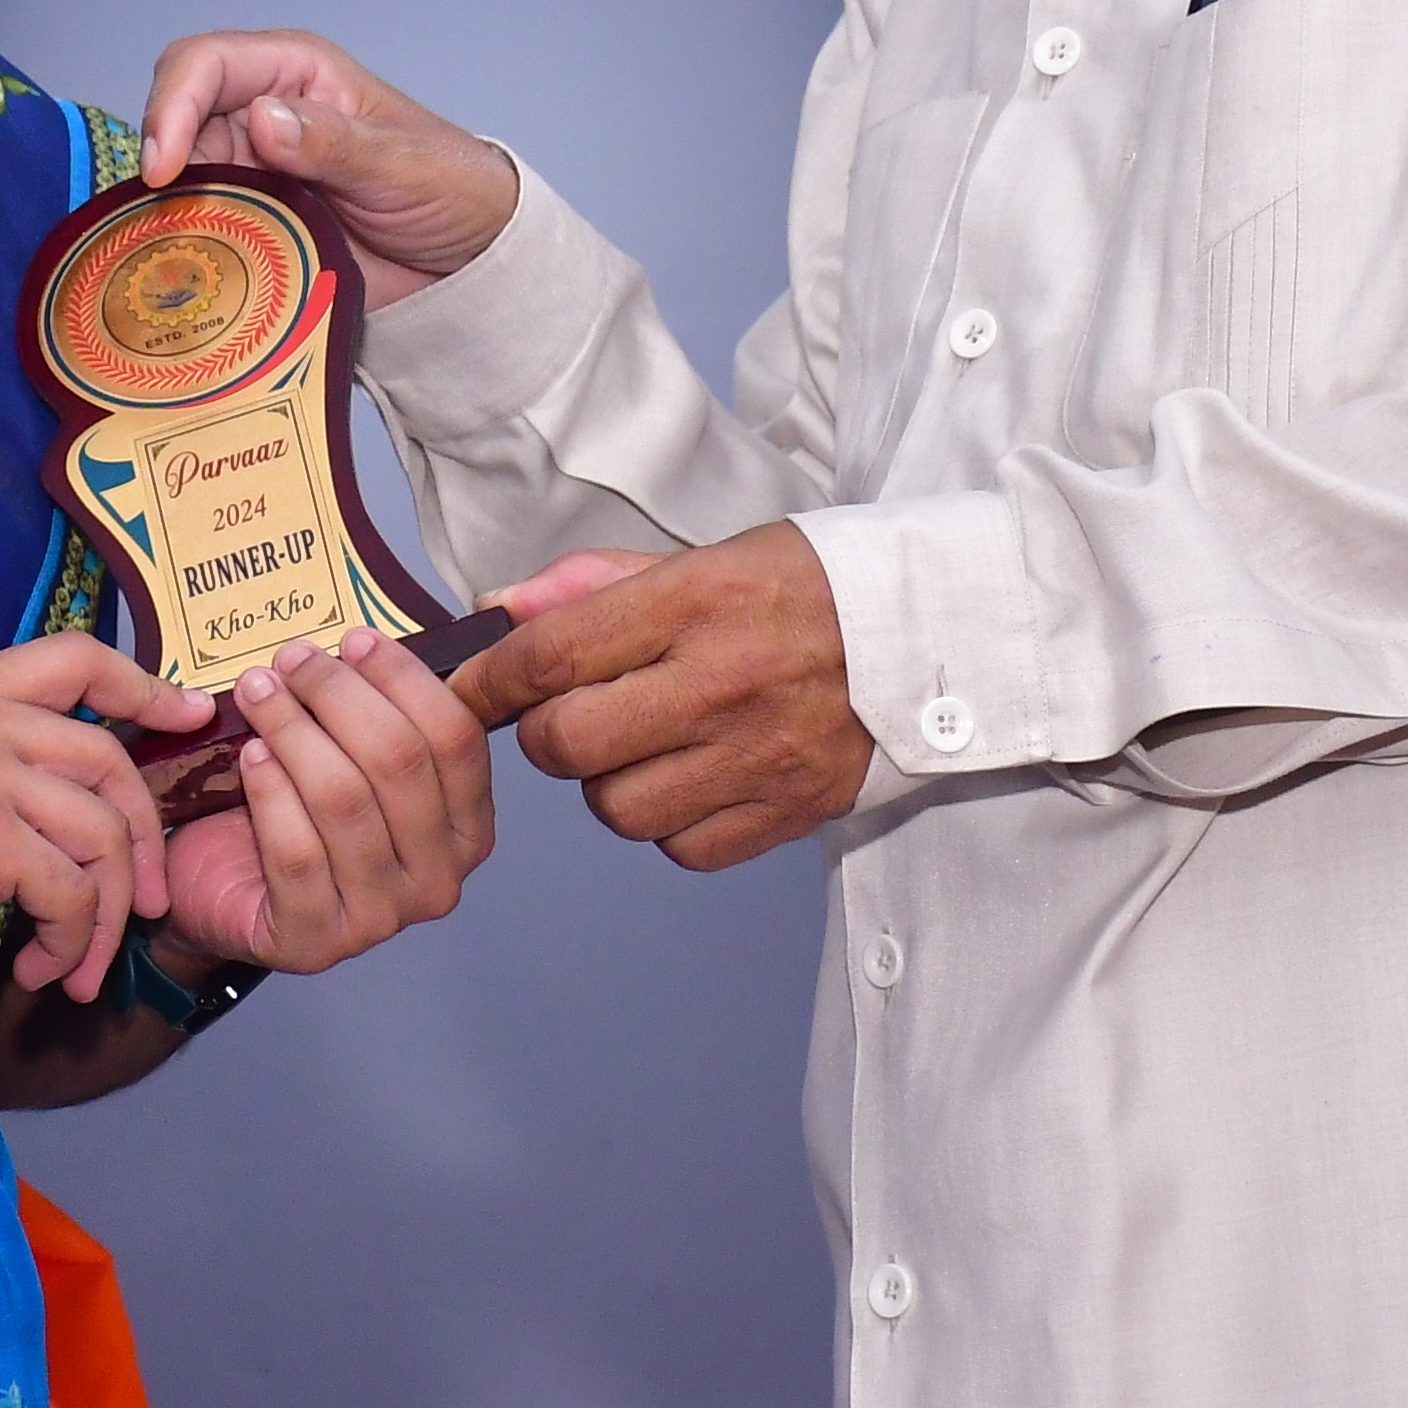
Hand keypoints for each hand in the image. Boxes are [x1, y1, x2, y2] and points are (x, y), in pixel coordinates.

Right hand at [0, 634, 210, 1001]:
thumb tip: (33, 804)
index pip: (75, 656)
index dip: (144, 686)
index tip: (189, 715)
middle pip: (111, 759)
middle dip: (143, 839)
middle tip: (140, 905)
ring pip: (103, 833)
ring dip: (104, 915)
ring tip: (74, 967)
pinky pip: (70, 890)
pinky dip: (70, 940)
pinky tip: (38, 970)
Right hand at [136, 31, 517, 301]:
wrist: (473, 257)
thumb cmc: (451, 187)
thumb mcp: (402, 164)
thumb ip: (334, 143)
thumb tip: (260, 119)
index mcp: (295, 72)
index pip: (205, 64)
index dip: (173, 105)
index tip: (164, 168)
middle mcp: (262, 113)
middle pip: (178, 123)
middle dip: (163, 168)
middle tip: (163, 222)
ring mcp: (255, 171)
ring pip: (182, 183)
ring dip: (173, 215)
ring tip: (175, 256)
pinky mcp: (255, 222)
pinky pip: (203, 230)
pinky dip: (192, 249)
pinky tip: (192, 276)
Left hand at [149, 629, 496, 973]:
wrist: (224, 895)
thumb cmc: (296, 818)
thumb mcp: (353, 761)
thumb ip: (377, 716)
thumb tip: (363, 646)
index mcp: (468, 829)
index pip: (456, 739)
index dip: (405, 679)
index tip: (354, 639)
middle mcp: (438, 880)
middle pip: (399, 762)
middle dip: (339, 695)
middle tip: (291, 660)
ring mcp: (381, 918)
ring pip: (344, 800)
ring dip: (294, 731)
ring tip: (259, 694)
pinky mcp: (315, 941)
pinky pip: (297, 851)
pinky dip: (271, 792)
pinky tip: (250, 757)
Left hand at [453, 525, 870, 870]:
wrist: (933, 634)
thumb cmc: (806, 589)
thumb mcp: (704, 558)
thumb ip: (596, 586)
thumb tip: (500, 614)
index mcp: (697, 601)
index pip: (552, 654)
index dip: (491, 678)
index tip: (473, 686)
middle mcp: (723, 681)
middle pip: (569, 744)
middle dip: (550, 735)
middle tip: (577, 716)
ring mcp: (758, 755)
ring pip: (617, 809)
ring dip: (611, 783)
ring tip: (651, 746)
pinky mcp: (789, 812)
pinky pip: (682, 849)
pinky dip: (671, 825)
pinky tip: (696, 781)